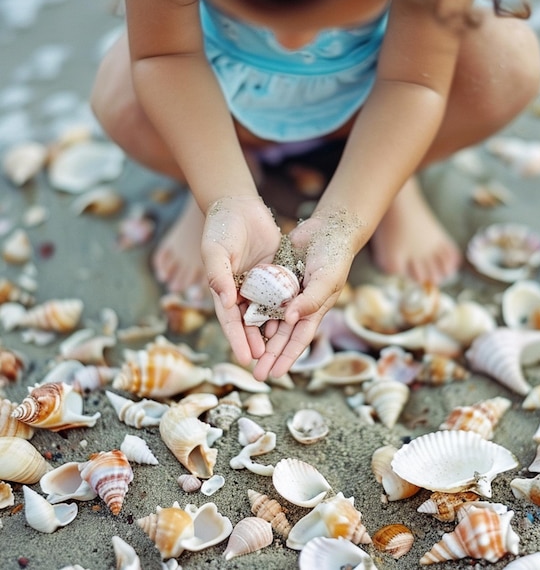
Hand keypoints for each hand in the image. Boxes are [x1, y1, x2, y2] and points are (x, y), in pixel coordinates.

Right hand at [201, 195, 281, 364]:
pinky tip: (294, 325)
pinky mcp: (274, 274)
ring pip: (266, 313)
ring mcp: (258, 283)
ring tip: (280, 352)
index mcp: (222, 289)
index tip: (246, 359)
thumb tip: (225, 302)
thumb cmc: (221, 227)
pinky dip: (285, 310)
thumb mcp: (215, 251)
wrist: (239, 205)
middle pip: (249, 323)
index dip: (238, 340)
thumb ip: (218, 275)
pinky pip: (281, 296)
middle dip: (256, 344)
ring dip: (272, 332)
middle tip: (266, 365)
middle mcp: (240, 291)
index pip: (230, 321)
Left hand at [253, 209, 361, 380]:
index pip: (299, 339)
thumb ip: (310, 300)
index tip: (274, 375)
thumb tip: (289, 321)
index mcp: (315, 310)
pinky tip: (241, 321)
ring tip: (247, 353)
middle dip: (270, 355)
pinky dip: (254, 310)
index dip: (287, 357)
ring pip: (269, 319)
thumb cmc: (334, 256)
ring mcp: (287, 292)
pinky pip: (262, 297)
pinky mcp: (276, 278)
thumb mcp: (326, 280)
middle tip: (256, 374)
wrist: (328, 228)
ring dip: (259, 336)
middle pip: (281, 335)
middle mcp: (300, 305)